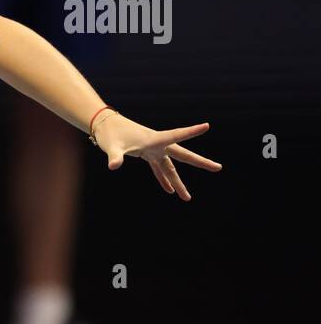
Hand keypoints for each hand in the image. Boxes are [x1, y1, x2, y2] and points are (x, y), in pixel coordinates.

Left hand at [93, 113, 221, 200]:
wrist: (104, 126)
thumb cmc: (110, 134)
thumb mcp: (112, 146)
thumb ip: (115, 157)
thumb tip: (114, 166)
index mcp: (153, 139)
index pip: (176, 135)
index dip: (191, 132)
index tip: (207, 125)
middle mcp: (157, 144)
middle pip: (183, 155)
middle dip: (200, 162)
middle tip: (218, 168)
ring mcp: (153, 149)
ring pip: (170, 167)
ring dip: (177, 182)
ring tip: (187, 198)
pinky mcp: (146, 153)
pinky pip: (159, 168)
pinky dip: (163, 179)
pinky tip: (169, 191)